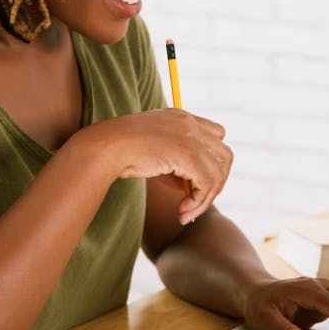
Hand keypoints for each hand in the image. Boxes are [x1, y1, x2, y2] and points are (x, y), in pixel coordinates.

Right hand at [81, 108, 231, 223]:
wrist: (104, 148)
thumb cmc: (120, 153)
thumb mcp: (153, 155)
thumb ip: (175, 165)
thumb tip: (190, 189)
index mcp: (181, 117)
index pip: (216, 135)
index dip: (210, 161)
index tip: (192, 181)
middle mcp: (189, 124)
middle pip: (224, 155)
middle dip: (214, 182)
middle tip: (194, 202)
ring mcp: (190, 137)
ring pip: (219, 173)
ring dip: (206, 199)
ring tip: (185, 213)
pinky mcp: (187, 154)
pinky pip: (207, 183)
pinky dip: (199, 202)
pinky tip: (181, 212)